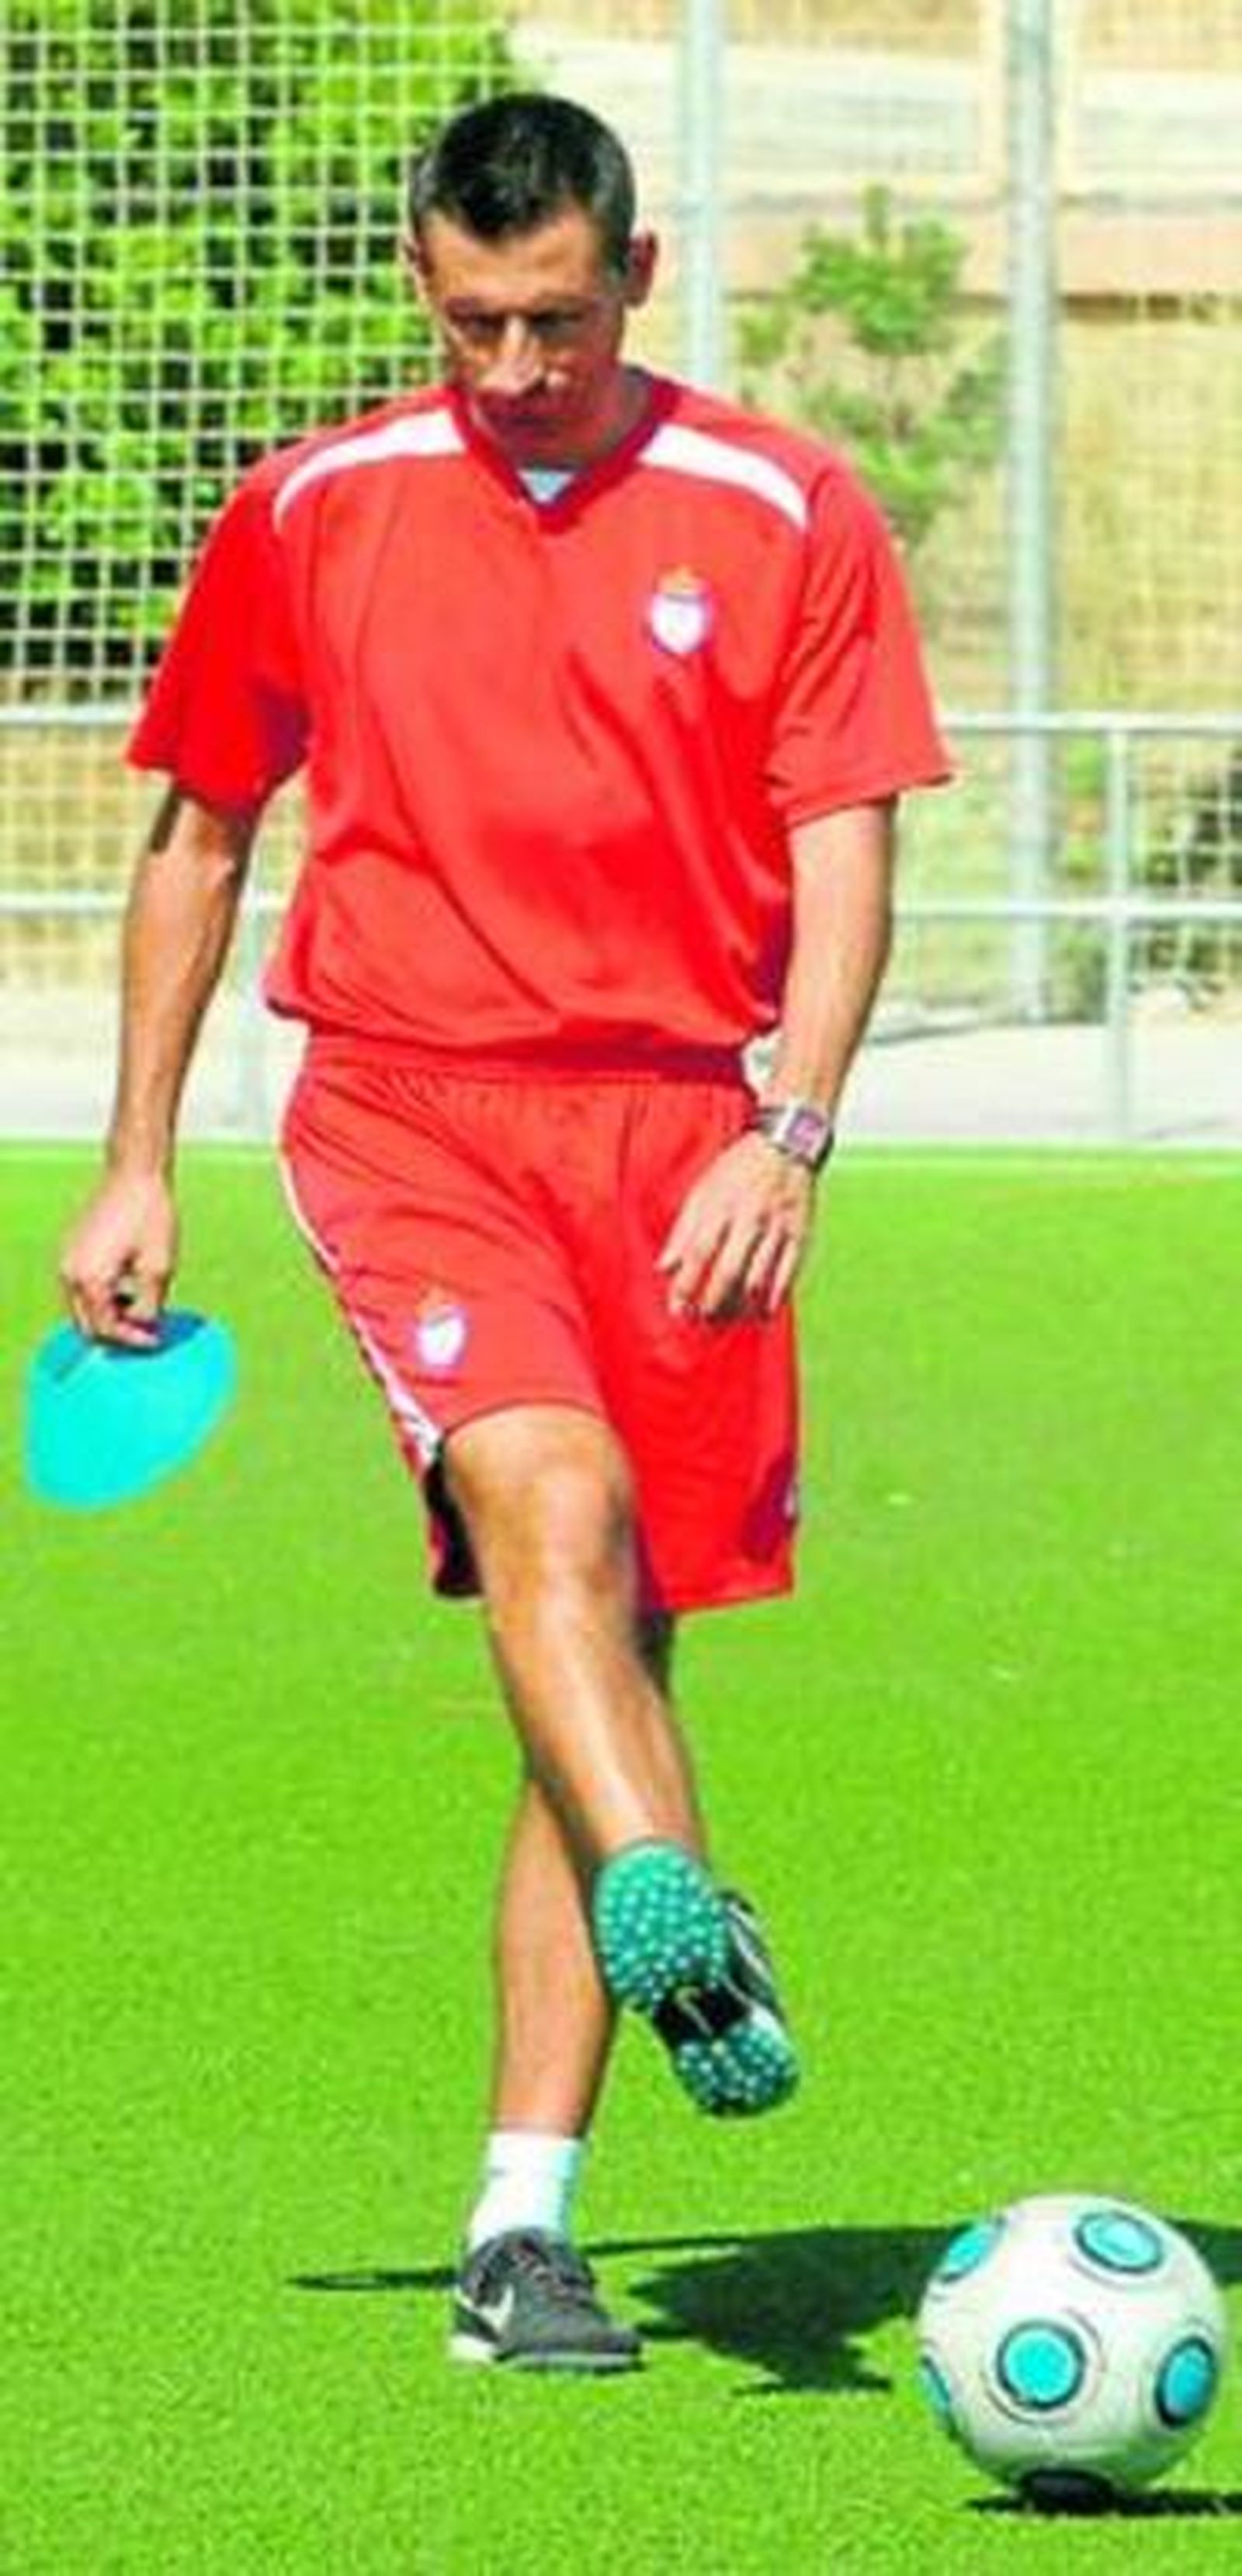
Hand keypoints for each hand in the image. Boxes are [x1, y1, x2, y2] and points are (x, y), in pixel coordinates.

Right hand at [59, 1169, 178, 1346]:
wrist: (135, 1175)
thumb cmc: (150, 1217)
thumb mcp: (159, 1268)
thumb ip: (150, 1307)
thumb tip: (147, 1330)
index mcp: (89, 1280)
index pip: (106, 1330)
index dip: (132, 1340)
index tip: (156, 1340)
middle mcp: (70, 1273)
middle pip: (88, 1325)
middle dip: (117, 1333)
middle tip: (146, 1331)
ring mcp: (67, 1260)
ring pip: (83, 1308)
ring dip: (108, 1315)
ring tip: (139, 1306)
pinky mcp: (71, 1250)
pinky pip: (80, 1287)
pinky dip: (101, 1297)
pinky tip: (127, 1288)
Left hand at [656, 1131, 816, 1322]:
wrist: (786, 1145)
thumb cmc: (738, 1169)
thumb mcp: (702, 1190)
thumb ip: (683, 1230)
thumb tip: (664, 1267)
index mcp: (721, 1206)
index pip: (698, 1254)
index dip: (686, 1285)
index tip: (678, 1308)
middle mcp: (749, 1219)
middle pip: (728, 1272)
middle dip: (712, 1303)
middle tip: (701, 1321)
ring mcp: (777, 1229)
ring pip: (757, 1279)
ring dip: (740, 1307)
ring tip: (726, 1320)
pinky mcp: (799, 1235)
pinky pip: (787, 1274)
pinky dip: (774, 1298)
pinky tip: (763, 1314)